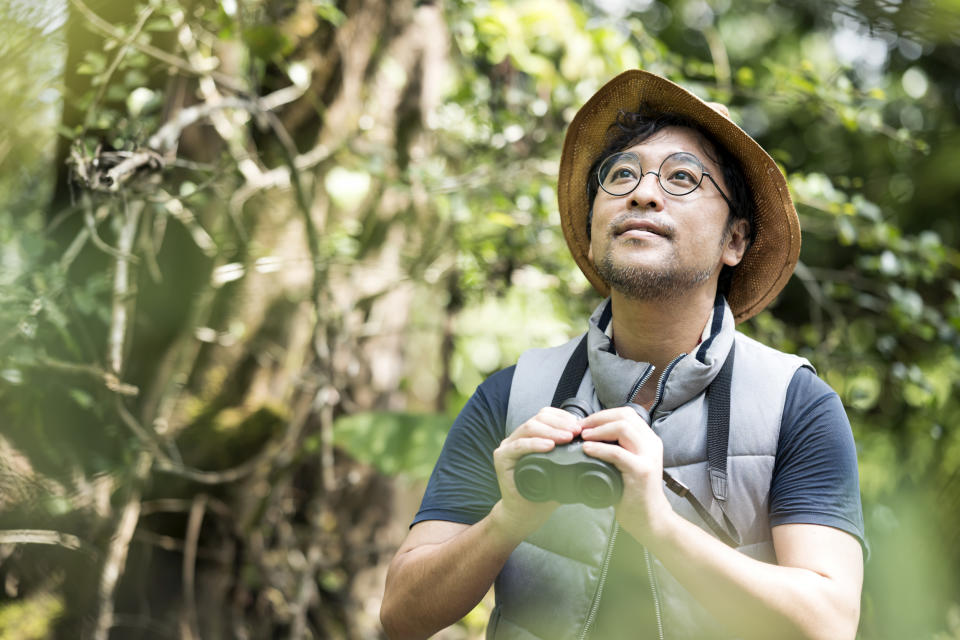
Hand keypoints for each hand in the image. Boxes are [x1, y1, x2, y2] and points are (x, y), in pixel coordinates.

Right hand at [490, 406, 580, 540]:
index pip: (546, 415)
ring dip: (551, 431)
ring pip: (529, 428)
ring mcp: (508, 446)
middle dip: (560, 423)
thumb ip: (573, 456)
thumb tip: (598, 447)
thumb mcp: (562, 470)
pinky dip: (534, 444)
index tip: (580, 427)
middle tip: (576, 432)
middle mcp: (518, 437)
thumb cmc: (544, 492)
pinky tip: (548, 446)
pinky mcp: (502, 458)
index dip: (563, 417)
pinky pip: (518, 446)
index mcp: (531, 436)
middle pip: (538, 418)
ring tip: (567, 438)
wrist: (526, 514)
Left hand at [579, 407, 675, 540]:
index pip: (626, 413)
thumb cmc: (634, 493)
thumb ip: (618, 448)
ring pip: (623, 428)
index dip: (603, 415)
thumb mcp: (628, 463)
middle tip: (580, 428)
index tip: (585, 423)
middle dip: (598, 418)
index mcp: (648, 440)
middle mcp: (651, 444)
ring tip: (583, 437)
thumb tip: (590, 435)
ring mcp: (648, 457)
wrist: (650, 519)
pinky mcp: (641, 471)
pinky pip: (617, 453)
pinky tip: (587, 450)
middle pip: (624, 416)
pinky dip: (599, 449)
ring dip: (598, 430)